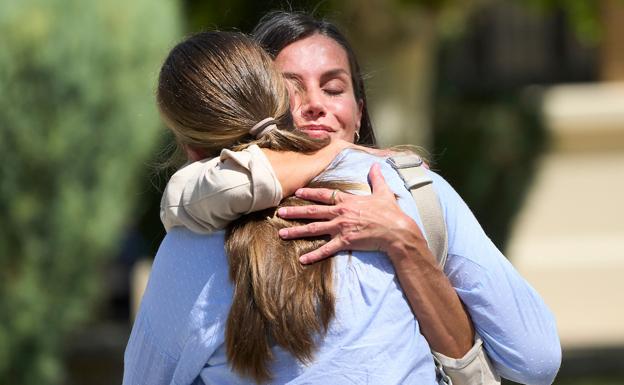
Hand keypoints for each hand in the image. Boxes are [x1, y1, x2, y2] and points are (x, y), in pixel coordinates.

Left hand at [277, 163, 427, 263]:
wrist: (396, 231)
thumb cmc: (390, 212)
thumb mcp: (383, 192)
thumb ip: (376, 179)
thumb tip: (376, 165)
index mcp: (347, 201)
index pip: (324, 195)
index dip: (309, 193)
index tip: (296, 193)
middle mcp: (340, 213)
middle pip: (313, 212)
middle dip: (295, 212)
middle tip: (280, 213)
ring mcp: (341, 228)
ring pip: (314, 229)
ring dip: (297, 231)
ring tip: (282, 233)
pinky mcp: (345, 242)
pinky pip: (326, 249)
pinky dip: (314, 255)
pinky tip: (302, 259)